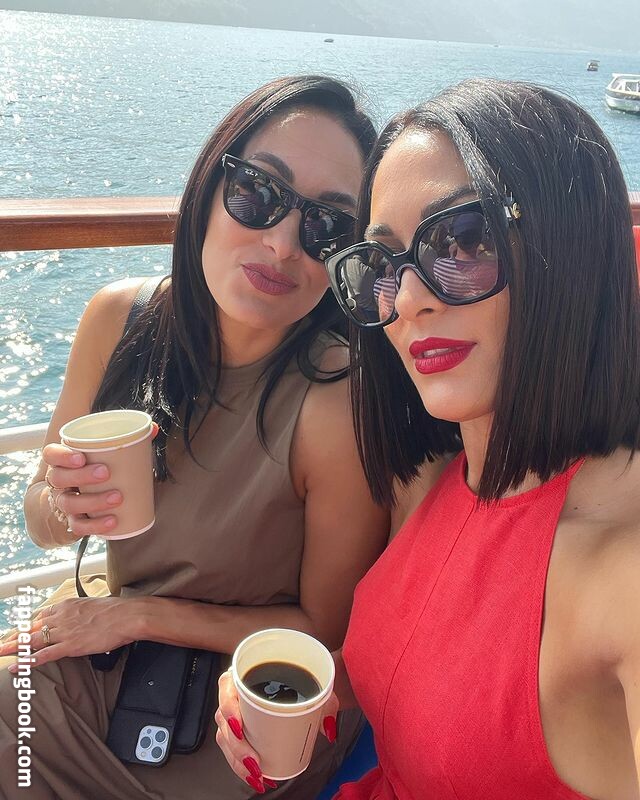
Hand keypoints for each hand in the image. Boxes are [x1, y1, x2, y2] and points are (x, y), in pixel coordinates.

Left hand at [0, 596, 134, 669]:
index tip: (20, 631)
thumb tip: (80, 618)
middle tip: (2, 643)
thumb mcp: (93, 605)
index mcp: (67, 605)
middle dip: (14, 636)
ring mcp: (64, 632)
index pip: (41, 616)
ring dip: (14, 648)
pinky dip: (27, 661)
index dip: (28, 626)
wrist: (128, 616)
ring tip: (1, 652)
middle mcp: (62, 617)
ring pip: (32, 640)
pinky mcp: (70, 645)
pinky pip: (44, 655)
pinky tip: (16, 666)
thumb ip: (81, 612)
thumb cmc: (116, 611)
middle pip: (31, 627)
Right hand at [43, 442, 120, 536]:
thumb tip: (153, 428)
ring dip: (92, 501)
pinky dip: (95, 526)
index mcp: (63, 460)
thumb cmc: (99, 467)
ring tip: (117, 497)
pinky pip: (78, 526)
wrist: (84, 499)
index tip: (81, 457)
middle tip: (106, 472)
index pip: (51, 454)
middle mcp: (59, 481)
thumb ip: (129, 439)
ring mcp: (64, 501)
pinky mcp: (73, 521)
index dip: (62, 455)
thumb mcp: (108, 453)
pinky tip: (113, 521)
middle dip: (82, 476)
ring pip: (69, 503)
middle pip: (59, 478)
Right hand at [214, 670, 337, 793]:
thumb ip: (326, 702)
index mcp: (246, 672)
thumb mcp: (316, 683)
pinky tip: (256, 777)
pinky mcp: (239, 729)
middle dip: (237, 747)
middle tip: (255, 762)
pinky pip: (232, 748)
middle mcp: (235, 692)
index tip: (239, 726)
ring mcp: (235, 712)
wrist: (304, 680)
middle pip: (224, 720)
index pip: (227, 687)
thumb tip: (328, 728)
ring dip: (238, 762)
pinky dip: (241, 766)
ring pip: (226, 738)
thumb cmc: (302, 677)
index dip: (228, 708)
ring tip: (258, 775)